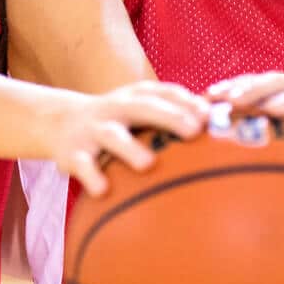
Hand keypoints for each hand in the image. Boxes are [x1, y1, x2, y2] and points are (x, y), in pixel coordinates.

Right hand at [50, 81, 207, 194]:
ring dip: (129, 148)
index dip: (187, 101)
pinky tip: (103, 190)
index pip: (165, 93)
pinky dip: (92, 176)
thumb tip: (223, 125)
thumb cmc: (119, 121)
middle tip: (193, 131)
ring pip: (112, 136)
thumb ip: (176, 116)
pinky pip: (82, 165)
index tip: (210, 115)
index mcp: (136, 96)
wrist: (60, 122)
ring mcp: (93, 129)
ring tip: (148, 164)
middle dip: (168, 116)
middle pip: (143, 107)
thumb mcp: (141, 111)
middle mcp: (115, 108)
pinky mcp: (73, 152)